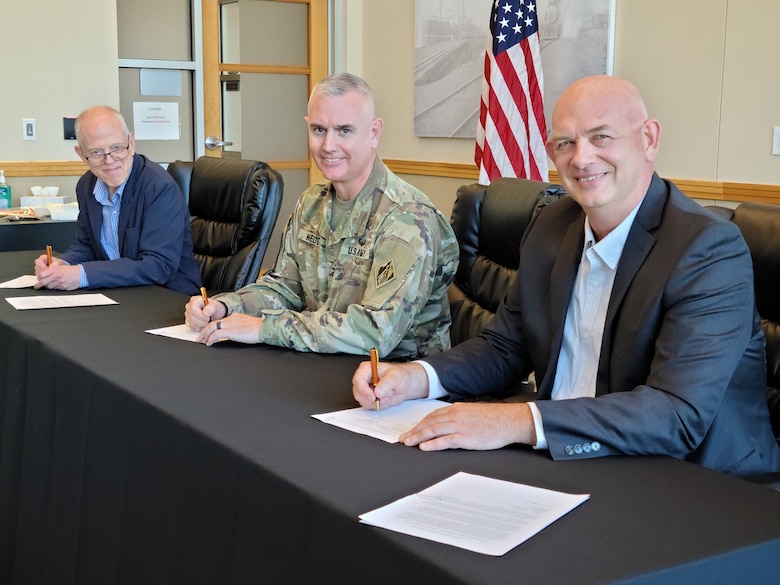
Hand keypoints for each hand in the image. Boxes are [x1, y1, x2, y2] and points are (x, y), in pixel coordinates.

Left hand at [34, 257, 80, 289]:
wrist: (80, 274)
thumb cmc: (71, 270)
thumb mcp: (60, 266)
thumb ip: (51, 270)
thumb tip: (43, 274)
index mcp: (55, 270)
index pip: (42, 274)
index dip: (39, 277)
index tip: (39, 278)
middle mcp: (56, 276)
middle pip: (43, 282)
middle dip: (39, 285)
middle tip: (37, 286)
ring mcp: (60, 282)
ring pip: (49, 287)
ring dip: (48, 286)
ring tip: (50, 284)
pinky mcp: (63, 287)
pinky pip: (56, 289)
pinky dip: (55, 287)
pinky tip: (57, 285)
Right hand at [184, 295, 226, 329]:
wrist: (215, 314)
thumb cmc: (214, 308)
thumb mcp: (216, 306)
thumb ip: (212, 307)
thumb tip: (205, 312)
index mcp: (195, 300)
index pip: (193, 308)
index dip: (201, 315)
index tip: (208, 317)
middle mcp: (189, 306)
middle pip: (192, 317)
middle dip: (202, 321)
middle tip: (209, 319)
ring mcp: (188, 314)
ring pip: (192, 323)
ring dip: (202, 325)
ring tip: (207, 321)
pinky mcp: (189, 322)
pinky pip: (193, 327)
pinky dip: (200, 327)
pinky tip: (204, 324)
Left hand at [196, 313, 262, 345]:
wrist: (263, 327)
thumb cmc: (258, 328)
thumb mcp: (247, 325)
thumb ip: (239, 326)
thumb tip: (236, 332)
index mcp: (234, 316)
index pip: (219, 321)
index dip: (211, 327)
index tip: (208, 333)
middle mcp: (230, 318)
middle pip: (212, 323)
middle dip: (204, 331)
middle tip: (200, 338)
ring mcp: (229, 324)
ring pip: (211, 327)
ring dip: (205, 335)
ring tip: (202, 342)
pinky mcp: (230, 331)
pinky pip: (216, 334)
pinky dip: (210, 339)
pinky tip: (209, 344)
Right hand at [352, 361, 429, 409]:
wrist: (405, 384)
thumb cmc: (400, 376)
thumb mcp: (396, 376)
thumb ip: (387, 383)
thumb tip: (378, 392)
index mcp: (367, 369)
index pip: (358, 379)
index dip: (364, 390)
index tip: (373, 397)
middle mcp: (364, 379)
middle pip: (358, 392)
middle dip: (372, 399)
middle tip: (384, 398)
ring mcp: (365, 390)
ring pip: (363, 401)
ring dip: (377, 402)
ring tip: (388, 396)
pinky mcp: (368, 398)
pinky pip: (369, 406)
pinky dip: (379, 406)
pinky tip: (386, 399)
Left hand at [398, 402, 535, 450]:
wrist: (510, 420)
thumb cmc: (494, 418)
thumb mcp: (472, 413)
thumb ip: (459, 417)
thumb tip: (447, 424)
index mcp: (456, 409)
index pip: (432, 416)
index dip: (419, 424)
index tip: (410, 430)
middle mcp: (455, 415)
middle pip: (429, 423)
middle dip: (414, 431)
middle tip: (403, 439)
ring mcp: (460, 426)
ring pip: (433, 430)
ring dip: (418, 437)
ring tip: (408, 443)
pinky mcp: (466, 437)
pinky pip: (446, 440)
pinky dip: (433, 444)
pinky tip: (424, 447)